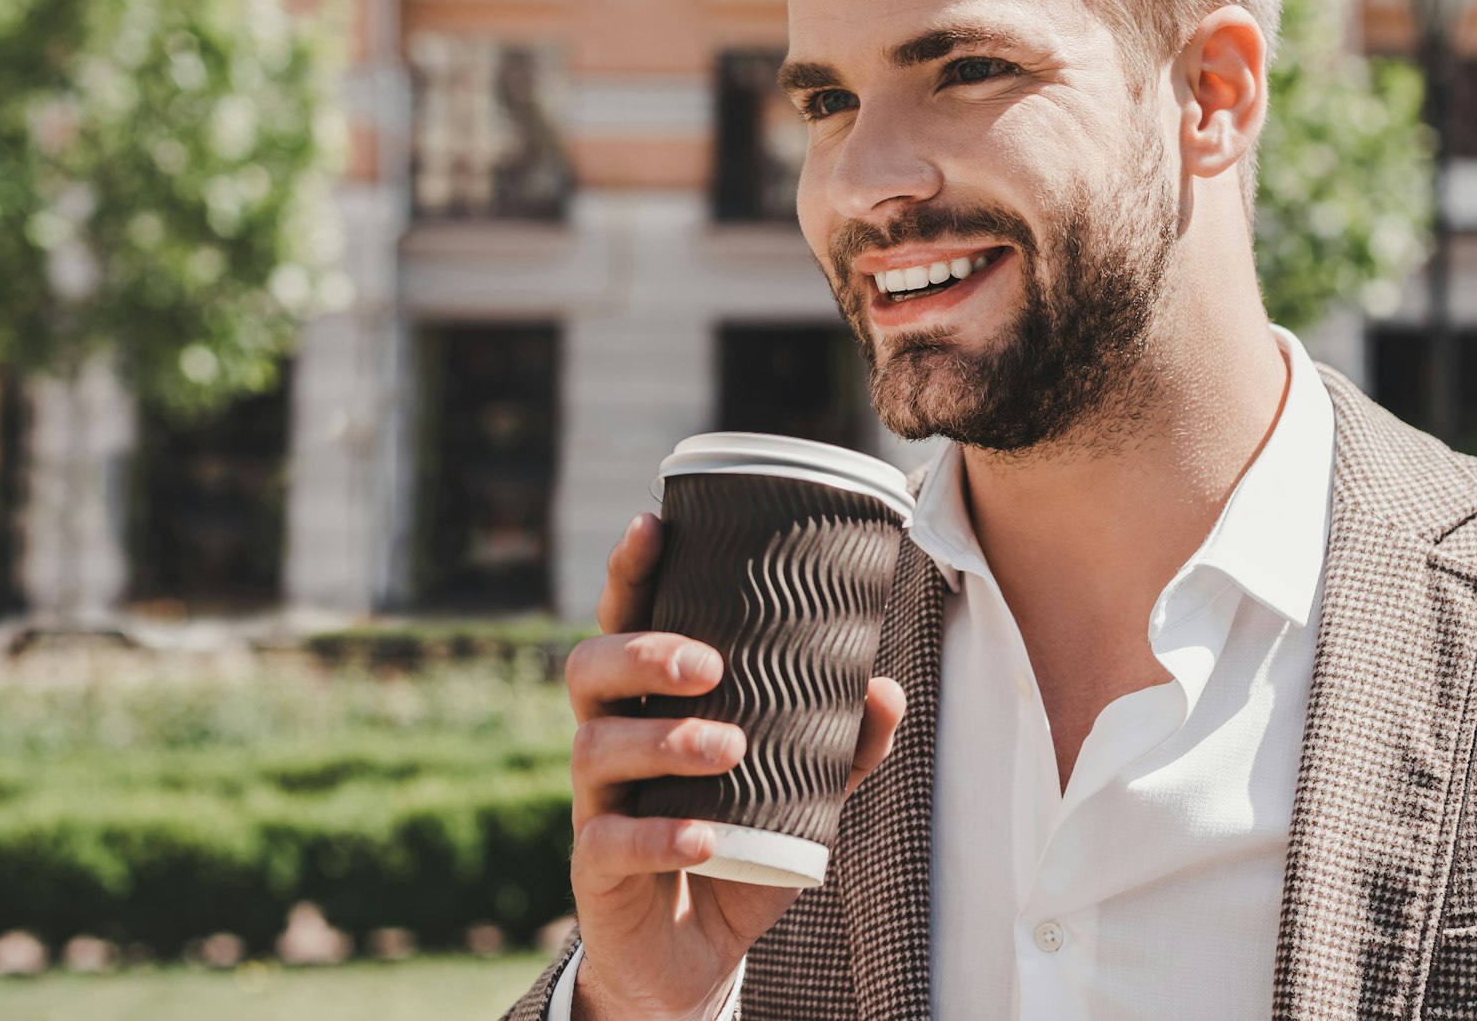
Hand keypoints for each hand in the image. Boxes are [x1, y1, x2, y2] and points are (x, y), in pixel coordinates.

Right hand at [565, 512, 906, 1020]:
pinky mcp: (595, 867)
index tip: (653, 524)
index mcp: (646, 702)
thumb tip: (885, 688)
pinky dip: (657, 835)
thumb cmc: (737, 843)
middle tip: (707, 665)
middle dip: (642, 654)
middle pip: (590, 669)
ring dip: (663, 741)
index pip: (624, 621)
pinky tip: (701, 838)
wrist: (693, 952)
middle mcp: (607, 738)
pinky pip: (610, 840)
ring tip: (728, 746)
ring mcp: (593, 802)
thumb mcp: (798, 794)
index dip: (630, 572)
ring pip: (596, 748)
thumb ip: (842, 746)